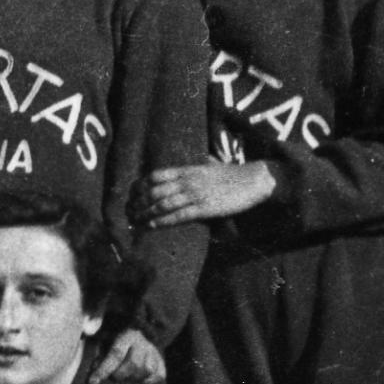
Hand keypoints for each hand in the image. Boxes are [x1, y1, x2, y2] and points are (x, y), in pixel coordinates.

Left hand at [89, 328, 165, 383]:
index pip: (115, 354)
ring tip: (127, 377)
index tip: (92, 383)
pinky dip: (147, 381)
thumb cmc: (116, 345)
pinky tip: (139, 379)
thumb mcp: (105, 345)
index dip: (103, 370)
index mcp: (126, 336)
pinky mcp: (162, 363)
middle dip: (120, 375)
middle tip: (114, 377)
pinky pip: (158, 376)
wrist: (138, 336)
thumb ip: (99, 358)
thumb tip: (93, 377)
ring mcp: (154, 352)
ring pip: (146, 371)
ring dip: (133, 379)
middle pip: (134, 364)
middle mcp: (143, 343)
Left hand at [133, 162, 274, 227]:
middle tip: (128, 212)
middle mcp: (188, 180)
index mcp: (189, 169)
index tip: (130, 194)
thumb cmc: (235, 174)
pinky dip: (162, 222)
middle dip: (138, 203)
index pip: (156, 175)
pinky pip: (178, 216)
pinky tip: (151, 226)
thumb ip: (204, 162)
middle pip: (154, 191)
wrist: (256, 180)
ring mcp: (196, 194)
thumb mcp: (214, 164)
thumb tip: (204, 157)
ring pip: (162, 204)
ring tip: (135, 221)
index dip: (139, 185)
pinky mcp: (205, 208)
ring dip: (145, 214)